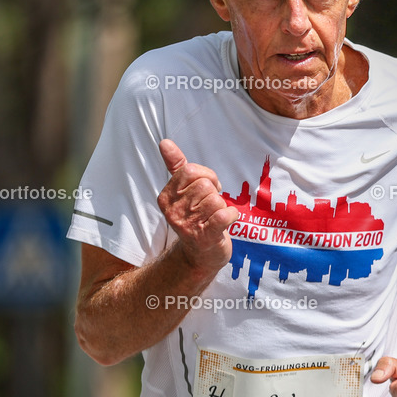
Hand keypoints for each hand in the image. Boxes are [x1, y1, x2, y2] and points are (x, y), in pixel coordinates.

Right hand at [156, 139, 238, 276]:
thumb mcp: (184, 191)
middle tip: (211, 206)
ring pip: (215, 199)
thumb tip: (164, 142)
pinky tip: (227, 221)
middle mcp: (173, 212)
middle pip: (205, 185)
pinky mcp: (205, 237)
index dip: (206, 176)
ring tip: (215, 217)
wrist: (201, 254)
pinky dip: (232, 215)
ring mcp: (188, 226)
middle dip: (215, 193)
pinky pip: (223, 215)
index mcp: (166, 197)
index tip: (207, 188)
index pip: (190, 171)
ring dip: (222, 206)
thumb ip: (176, 166)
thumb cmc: (197, 217)